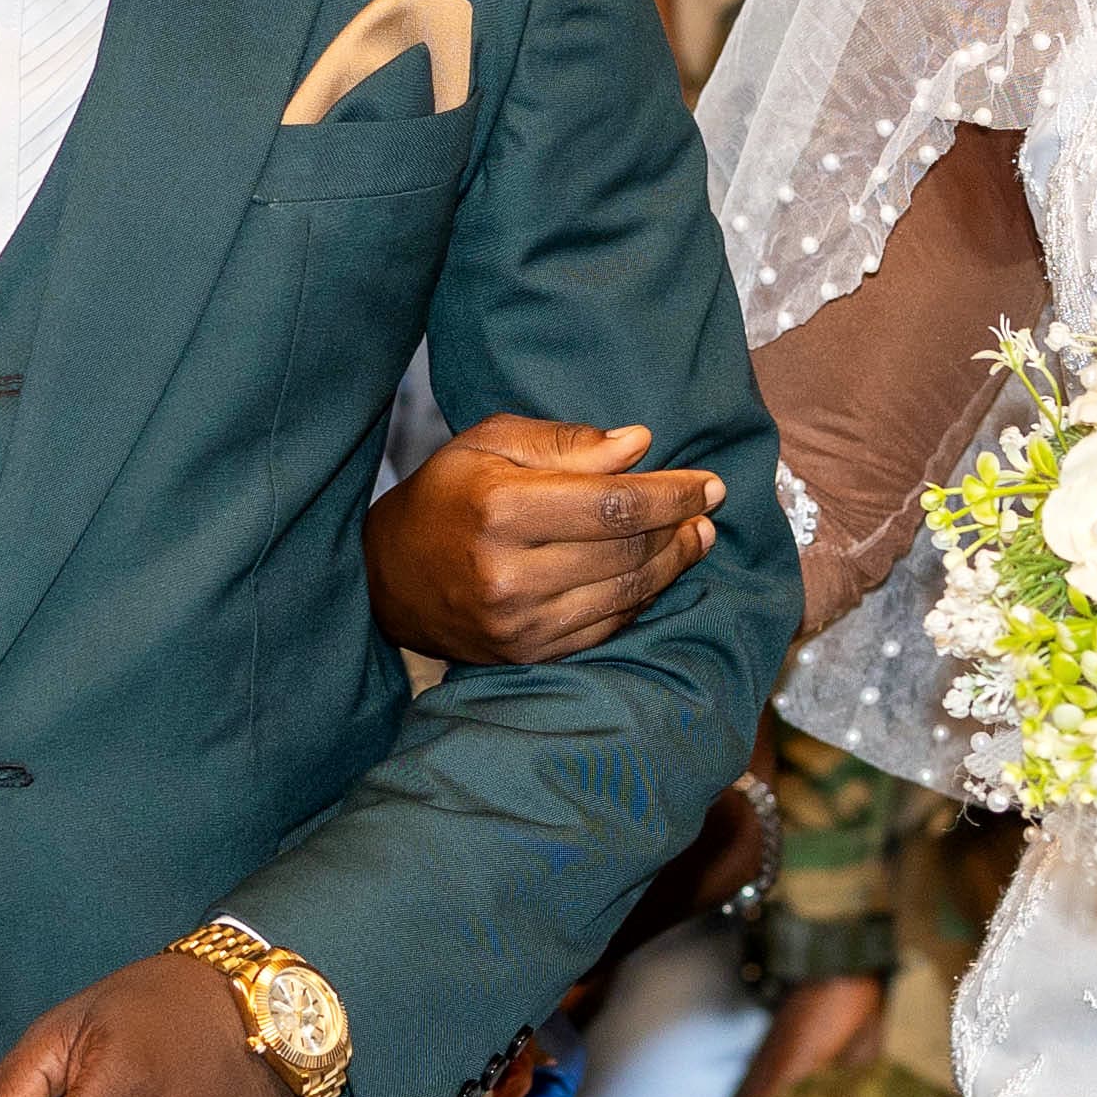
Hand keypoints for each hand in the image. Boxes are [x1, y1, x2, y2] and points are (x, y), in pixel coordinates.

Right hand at [366, 417, 720, 667]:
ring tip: (696, 538)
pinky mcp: (527, 652)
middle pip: (625, 551)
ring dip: (671, 565)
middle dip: (678, 526)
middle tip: (709, 507)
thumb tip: (638, 444)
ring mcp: (519, 622)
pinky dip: (640, 599)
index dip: (671, 493)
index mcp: (500, 510)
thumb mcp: (490, 444)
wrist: (388, 577)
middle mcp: (509, 573)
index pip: (613, 504)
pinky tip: (657, 574)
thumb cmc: (445, 496)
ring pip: (623, 593)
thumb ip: (565, 443)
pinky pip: (605, 627)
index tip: (708, 483)